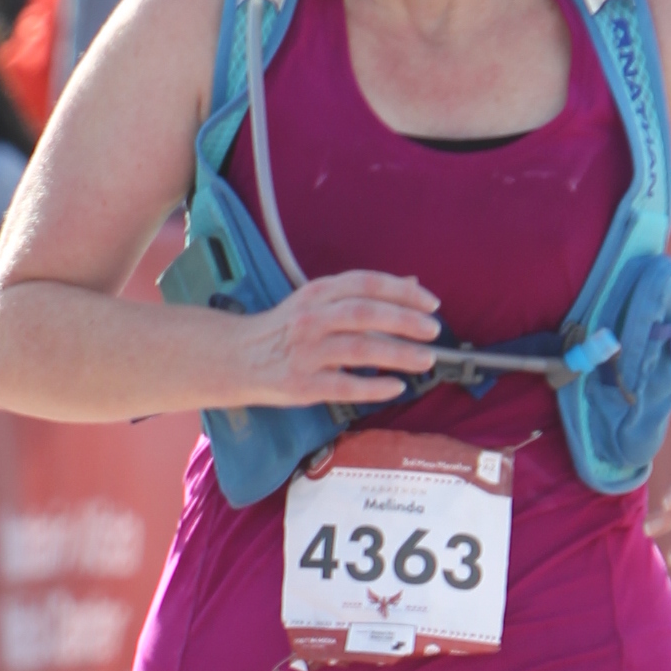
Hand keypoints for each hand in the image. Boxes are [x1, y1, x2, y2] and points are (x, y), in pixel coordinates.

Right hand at [239, 268, 439, 408]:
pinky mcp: (301, 384)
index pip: (366, 284)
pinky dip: (373, 387)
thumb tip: (411, 283)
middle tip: (434, 331)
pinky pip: (344, 385)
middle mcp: (311, 318)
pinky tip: (396, 387)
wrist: (237, 357)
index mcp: (317, 292)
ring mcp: (306, 352)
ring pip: (359, 349)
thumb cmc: (285, 329)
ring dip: (398, 354)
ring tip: (425, 360)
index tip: (431, 304)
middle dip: (405, 321)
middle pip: (366, 314)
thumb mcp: (318, 301)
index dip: (402, 291)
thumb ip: (361, 294)